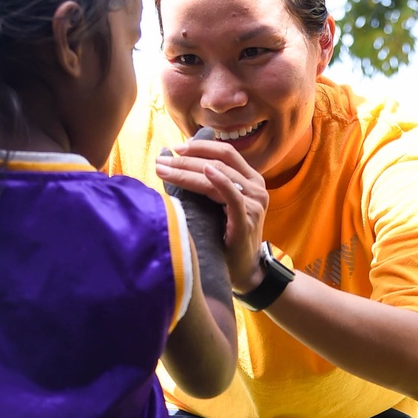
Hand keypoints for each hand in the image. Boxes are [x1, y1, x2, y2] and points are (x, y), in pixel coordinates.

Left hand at [155, 135, 267, 293]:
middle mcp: (255, 187)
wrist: (244, 270)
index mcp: (250, 179)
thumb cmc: (226, 238)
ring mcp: (254, 202)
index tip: (174, 149)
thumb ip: (207, 185)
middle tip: (161, 160)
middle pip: (219, 161)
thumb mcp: (219, 206)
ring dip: (188, 170)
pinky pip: (233, 196)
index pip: (225, 152)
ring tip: (164, 169)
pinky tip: (205, 172)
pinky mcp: (247, 219)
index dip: (200, 147)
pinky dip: (219, 181)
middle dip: (186, 159)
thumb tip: (173, 162)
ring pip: (219, 175)